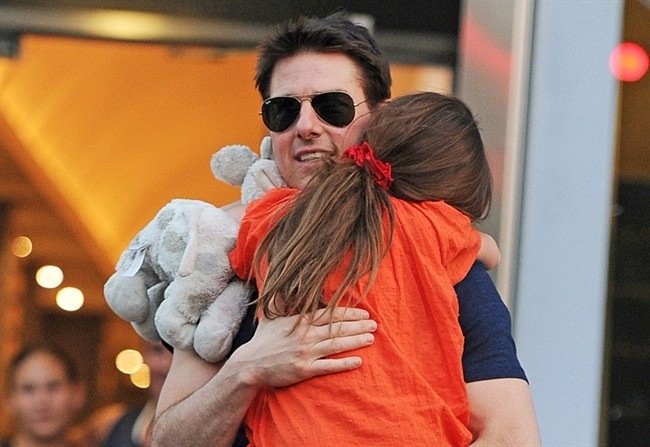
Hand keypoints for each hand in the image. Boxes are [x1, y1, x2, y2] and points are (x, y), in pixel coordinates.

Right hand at [229, 307, 376, 388]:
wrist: (249, 365)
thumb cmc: (262, 341)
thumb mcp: (270, 316)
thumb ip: (280, 300)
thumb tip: (275, 274)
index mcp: (300, 321)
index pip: (329, 314)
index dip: (349, 313)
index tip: (364, 312)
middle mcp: (305, 335)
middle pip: (337, 328)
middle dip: (358, 325)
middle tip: (375, 324)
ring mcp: (305, 353)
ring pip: (336, 345)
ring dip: (356, 341)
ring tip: (371, 338)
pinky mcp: (304, 370)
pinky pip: (328, 366)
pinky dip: (344, 364)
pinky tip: (358, 361)